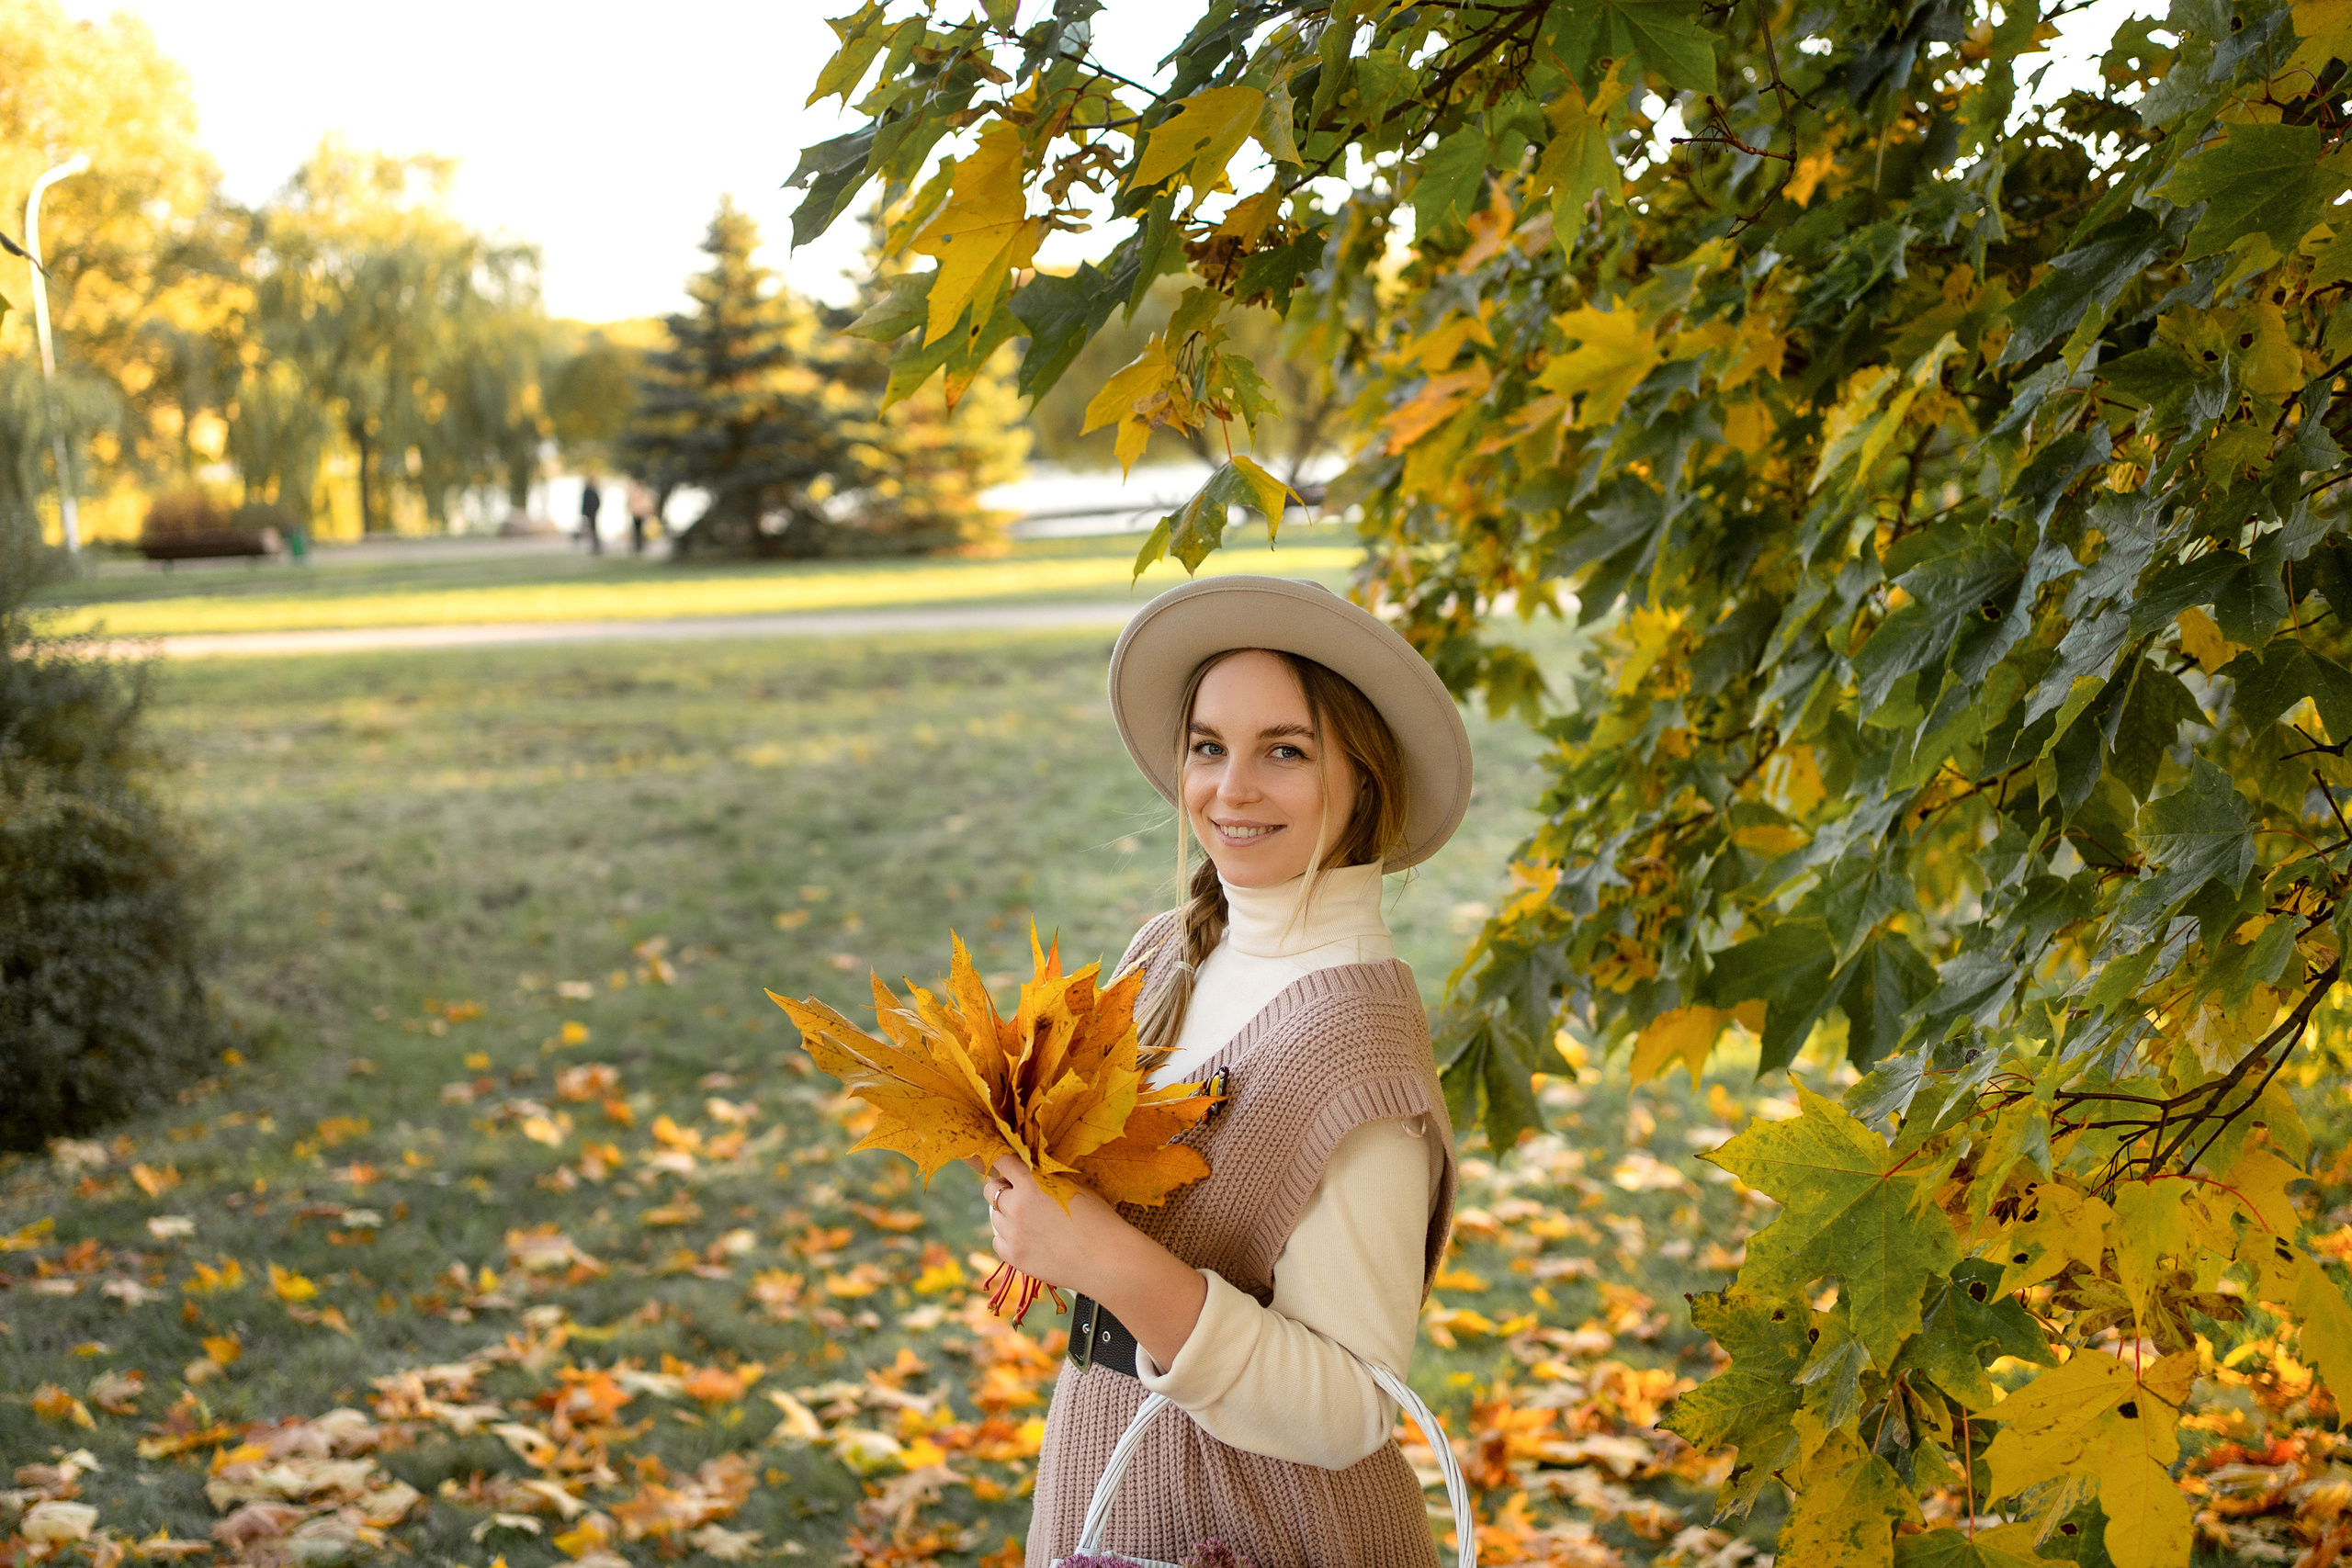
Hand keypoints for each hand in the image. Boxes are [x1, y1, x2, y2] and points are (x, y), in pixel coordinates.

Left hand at [981, 1157, 1207, 1368]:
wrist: (1106, 1260)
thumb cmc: (1098, 1220)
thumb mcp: (1073, 1187)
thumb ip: (1045, 1178)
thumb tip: (1030, 1173)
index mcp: (1032, 1182)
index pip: (1002, 1161)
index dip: (1005, 1163)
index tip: (1010, 1167)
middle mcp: (1016, 1205)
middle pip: (990, 1190)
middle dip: (1002, 1189)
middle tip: (1019, 1196)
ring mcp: (1012, 1232)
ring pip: (995, 1216)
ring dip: (1007, 1215)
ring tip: (1032, 1222)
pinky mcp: (1013, 1256)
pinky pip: (998, 1241)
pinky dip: (1008, 1238)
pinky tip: (1028, 1239)